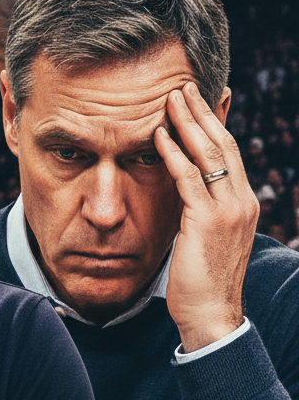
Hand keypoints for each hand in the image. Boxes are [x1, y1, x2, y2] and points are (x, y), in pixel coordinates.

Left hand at [155, 82, 258, 351]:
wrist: (212, 314)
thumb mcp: (206, 234)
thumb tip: (187, 186)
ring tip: (170, 97)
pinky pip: (188, 179)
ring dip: (187, 123)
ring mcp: (227, 211)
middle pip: (222, 144)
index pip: (229, 152)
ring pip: (208, 155)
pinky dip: (172, 153)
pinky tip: (158, 134)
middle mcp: (241, 201)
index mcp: (243, 202)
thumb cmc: (202, 276)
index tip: (201, 97)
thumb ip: (201, 206)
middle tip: (183, 85)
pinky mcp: (206, 222)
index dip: (215, 122)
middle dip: (202, 112)